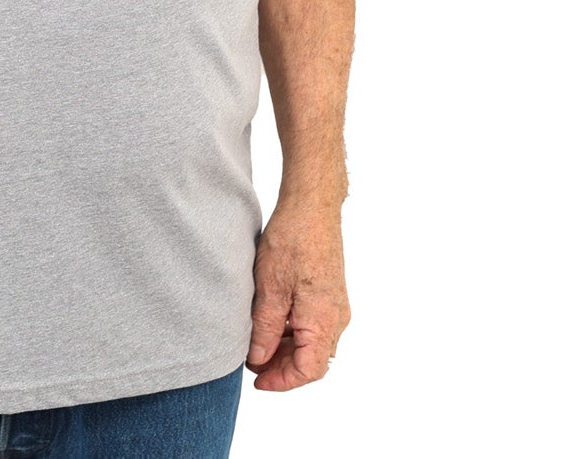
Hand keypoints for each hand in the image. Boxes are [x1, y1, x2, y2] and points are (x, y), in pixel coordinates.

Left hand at [245, 205, 349, 391]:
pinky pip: (314, 324)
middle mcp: (336, 318)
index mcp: (324, 321)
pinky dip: (293, 331)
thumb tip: (259, 359)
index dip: (282, 381)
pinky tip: (270, 321)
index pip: (309, 370)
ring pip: (312, 342)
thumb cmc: (292, 241)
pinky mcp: (330, 293)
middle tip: (251, 362)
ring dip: (286, 348)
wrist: (312, 206)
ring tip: (256, 341)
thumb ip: (265, 329)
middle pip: (312, 359)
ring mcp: (335, 305)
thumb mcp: (270, 288)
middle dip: (281, 366)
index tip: (256, 380)